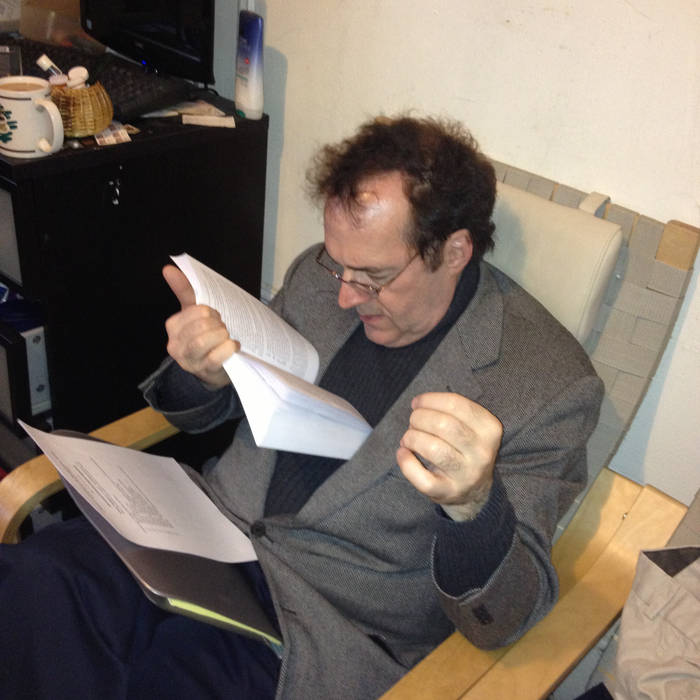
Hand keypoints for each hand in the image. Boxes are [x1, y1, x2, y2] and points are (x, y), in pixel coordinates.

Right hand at [162, 265, 238, 388]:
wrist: (215, 369)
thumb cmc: (205, 337)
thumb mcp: (195, 315)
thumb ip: (185, 291)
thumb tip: (169, 268)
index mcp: (173, 326)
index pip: (197, 310)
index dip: (212, 312)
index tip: (216, 317)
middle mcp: (176, 344)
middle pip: (202, 325)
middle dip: (218, 324)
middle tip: (223, 328)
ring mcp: (189, 360)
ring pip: (203, 340)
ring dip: (222, 335)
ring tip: (226, 337)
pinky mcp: (203, 371)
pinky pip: (216, 356)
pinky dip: (228, 348)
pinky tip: (233, 346)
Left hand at [396, 392, 502, 519]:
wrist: (476, 492)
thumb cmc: (464, 449)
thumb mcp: (471, 427)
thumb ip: (452, 411)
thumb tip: (419, 404)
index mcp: (490, 430)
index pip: (456, 404)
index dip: (430, 400)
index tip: (417, 403)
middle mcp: (481, 453)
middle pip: (443, 425)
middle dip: (420, 418)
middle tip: (413, 421)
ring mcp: (466, 475)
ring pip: (433, 449)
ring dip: (412, 437)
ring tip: (408, 438)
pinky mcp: (448, 492)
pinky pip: (422, 478)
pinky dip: (406, 463)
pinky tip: (403, 453)